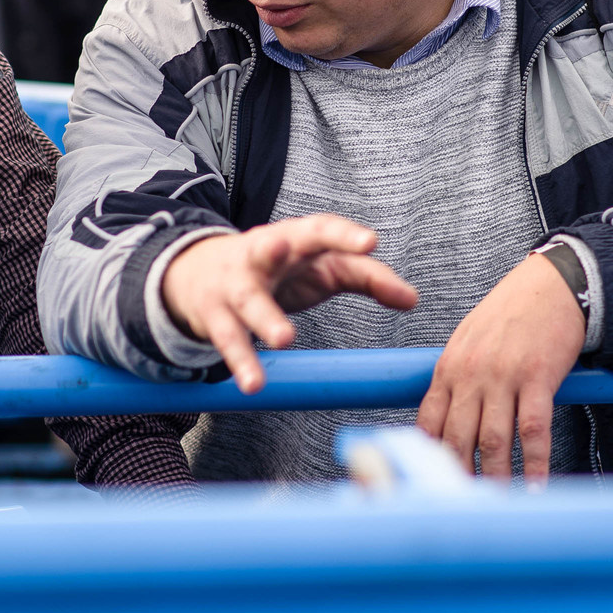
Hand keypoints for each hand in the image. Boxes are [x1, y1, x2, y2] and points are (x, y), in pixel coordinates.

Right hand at [161, 214, 417, 393]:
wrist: (199, 273)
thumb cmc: (279, 270)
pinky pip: (229, 340)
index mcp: (294, 238)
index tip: (369, 243)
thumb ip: (367, 278)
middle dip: (280, 247)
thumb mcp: (322, 268)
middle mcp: (261, 254)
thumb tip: (413, 299)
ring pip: (249, 299)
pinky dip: (241, 362)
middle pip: (272, 246)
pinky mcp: (216, 316)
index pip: (320, 229)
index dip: (344, 235)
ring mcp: (235, 284)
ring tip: (285, 339)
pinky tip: (254, 384)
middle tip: (292, 252)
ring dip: (265, 318)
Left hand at [417, 252, 584, 483]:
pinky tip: (536, 485)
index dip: (426, 456)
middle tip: (459, 506)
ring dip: (494, 478)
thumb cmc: (510, 315)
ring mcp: (505, 376)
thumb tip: (443, 422)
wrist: (551, 284)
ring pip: (494, 441)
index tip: (427, 484)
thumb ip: (455, 380)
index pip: (428, 421)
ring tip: (495, 505)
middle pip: (457, 438)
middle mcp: (472, 374)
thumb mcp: (468, 341)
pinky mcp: (539, 378)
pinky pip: (534, 430)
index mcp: (449, 366)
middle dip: (456, 476)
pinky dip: (535, 463)